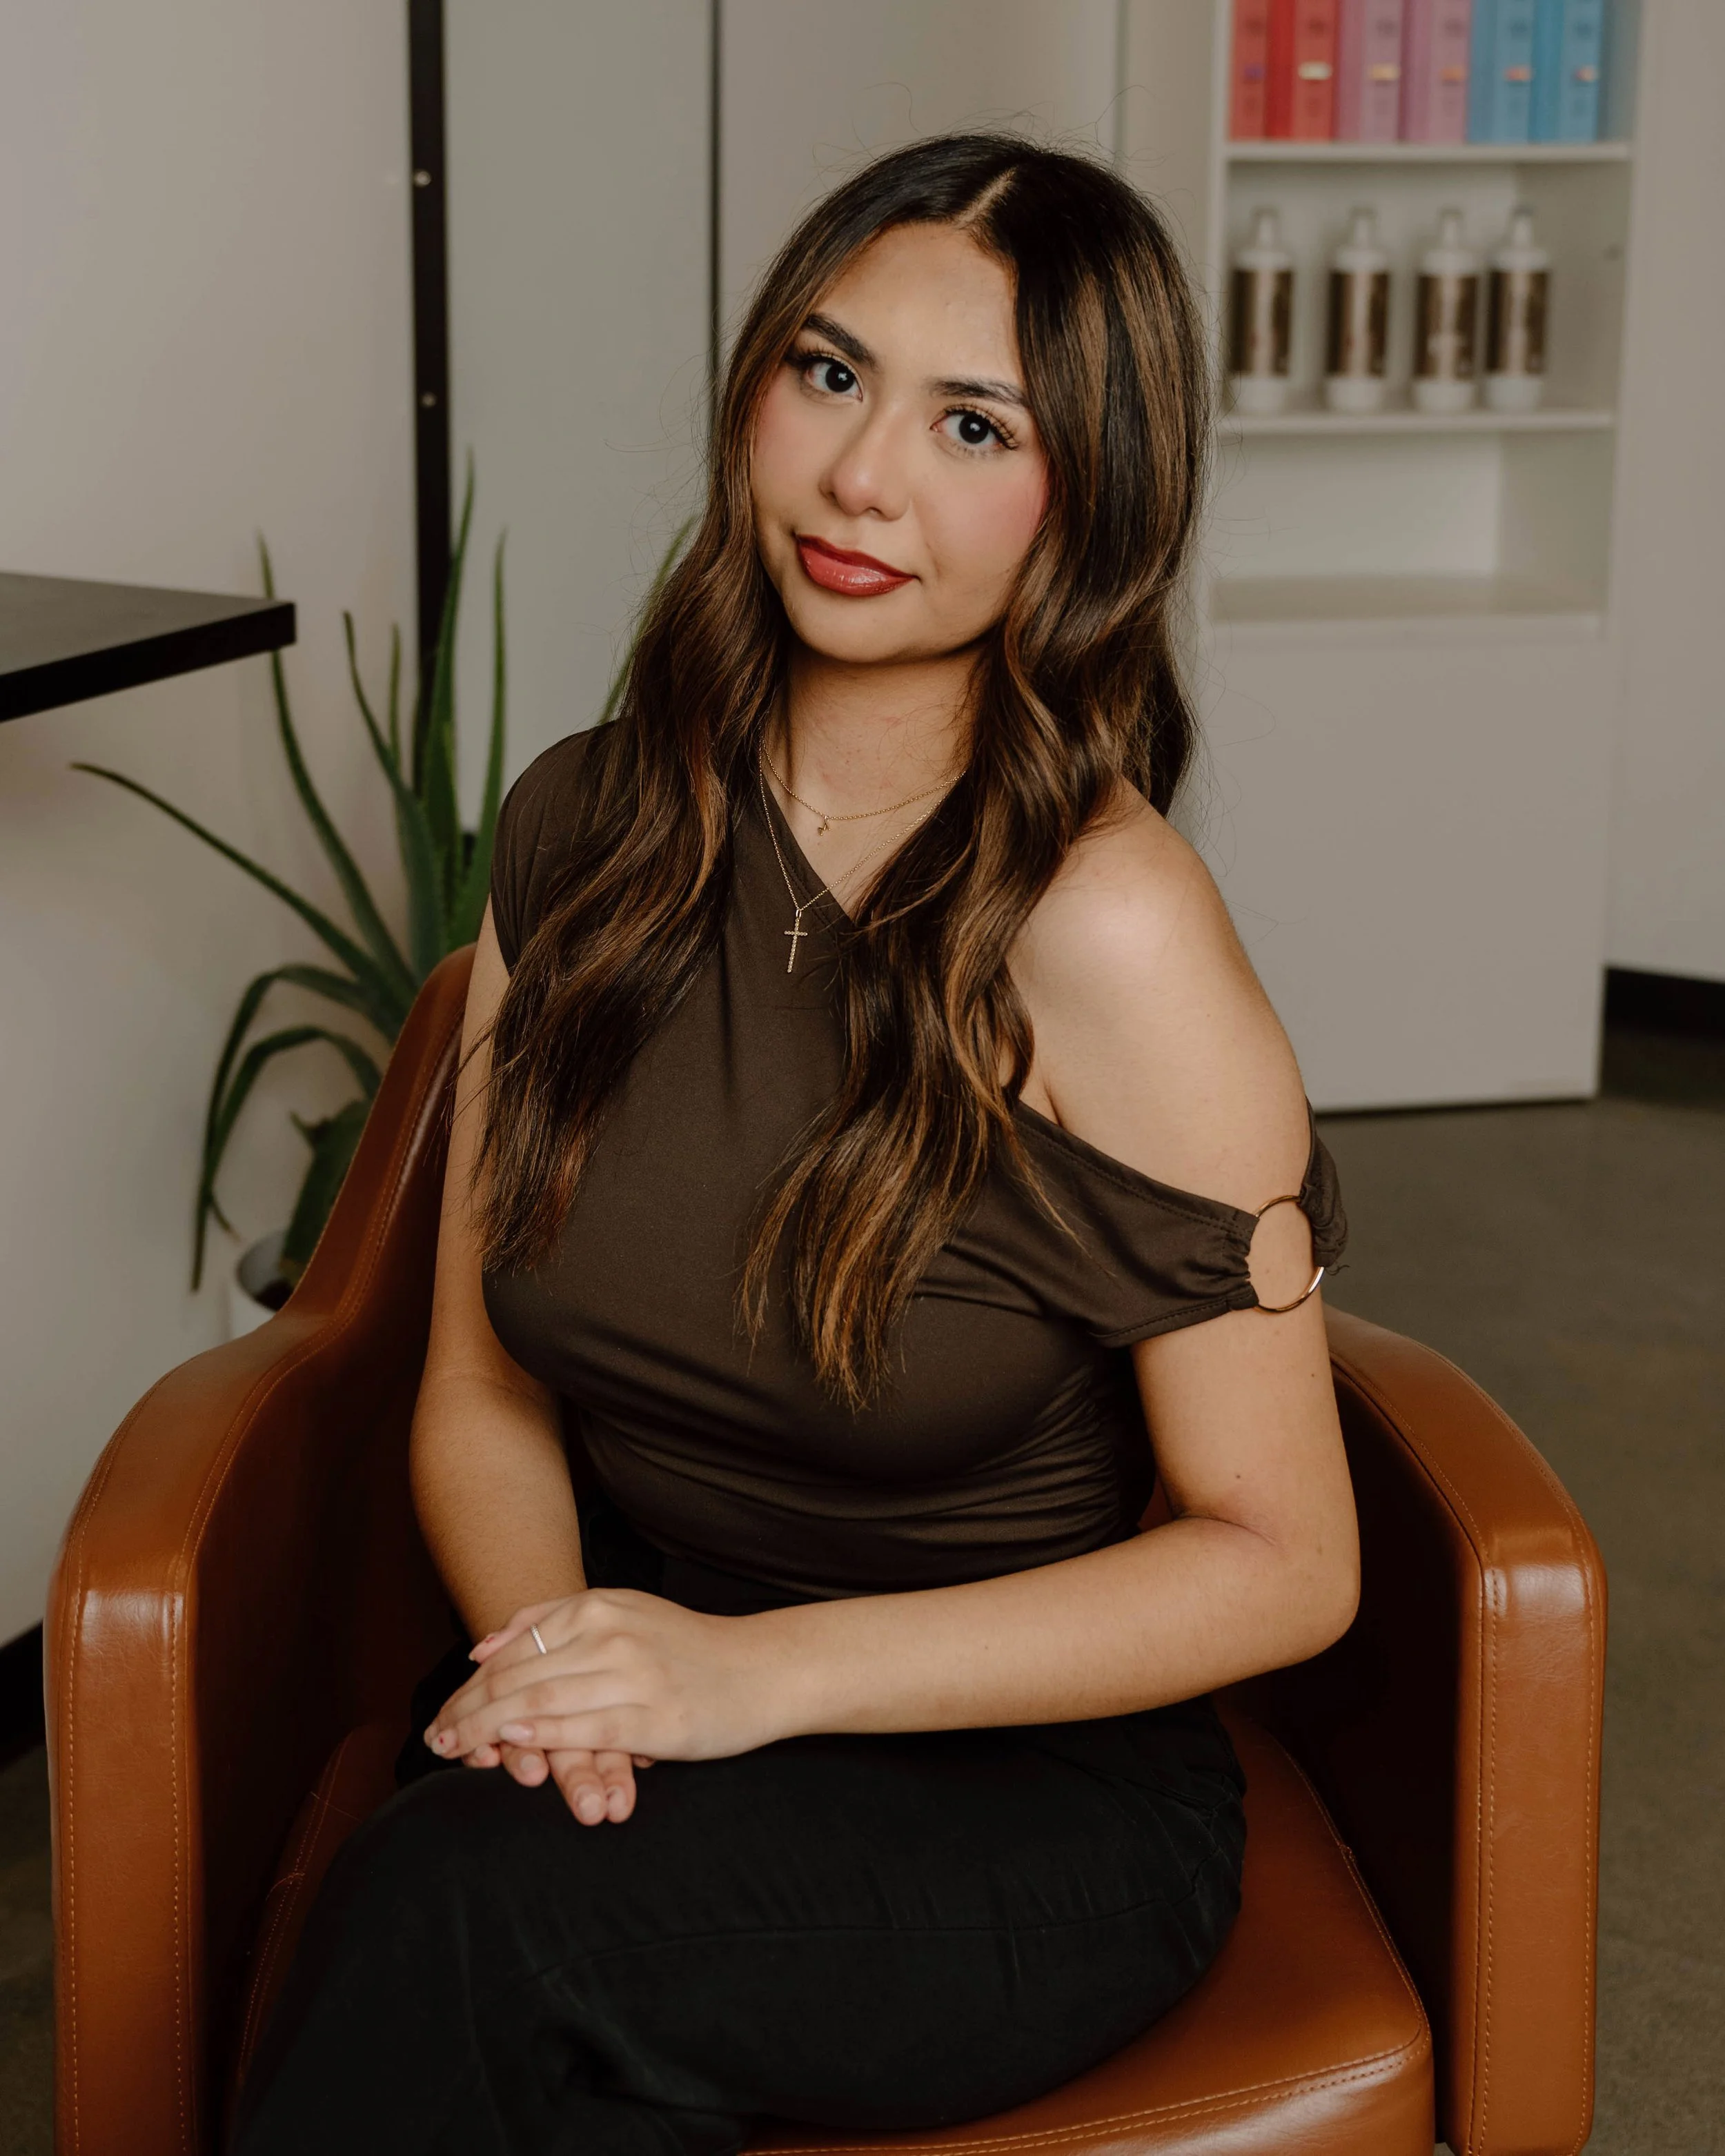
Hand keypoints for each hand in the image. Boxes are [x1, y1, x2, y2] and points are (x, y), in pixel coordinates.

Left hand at [424, 1587, 791, 1805]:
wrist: (761, 1670)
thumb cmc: (688, 1648)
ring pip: (540, 1701)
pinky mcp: (652, 1717)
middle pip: (518, 1676)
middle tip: (435, 1739)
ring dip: (488, 1730)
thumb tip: (481, 1648)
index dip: (470, 1687)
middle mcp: (610, 1635)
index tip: (441, 1716)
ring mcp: (631, 1674)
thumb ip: (552, 1620)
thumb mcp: (621, 1612)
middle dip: (468, 1711)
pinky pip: (584, 1726)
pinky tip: (512, 1744)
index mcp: (599, 1606)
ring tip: (455, 1750)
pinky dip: (542, 1734)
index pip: (515, 1650)